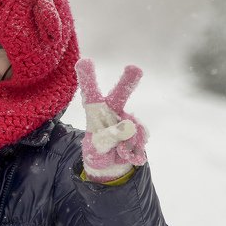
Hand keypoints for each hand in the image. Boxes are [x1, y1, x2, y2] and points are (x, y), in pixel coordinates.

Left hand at [74, 58, 147, 181]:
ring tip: (118, 151)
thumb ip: (107, 139)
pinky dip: (134, 150)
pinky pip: (141, 137)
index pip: (90, 93)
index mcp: (95, 112)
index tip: (84, 61)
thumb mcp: (97, 150)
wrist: (112, 164)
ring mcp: (127, 119)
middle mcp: (112, 111)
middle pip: (120, 94)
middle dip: (128, 81)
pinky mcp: (139, 130)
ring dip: (126, 144)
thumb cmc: (98, 151)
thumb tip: (126, 126)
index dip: (87, 78)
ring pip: (132, 127)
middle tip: (134, 68)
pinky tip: (128, 154)